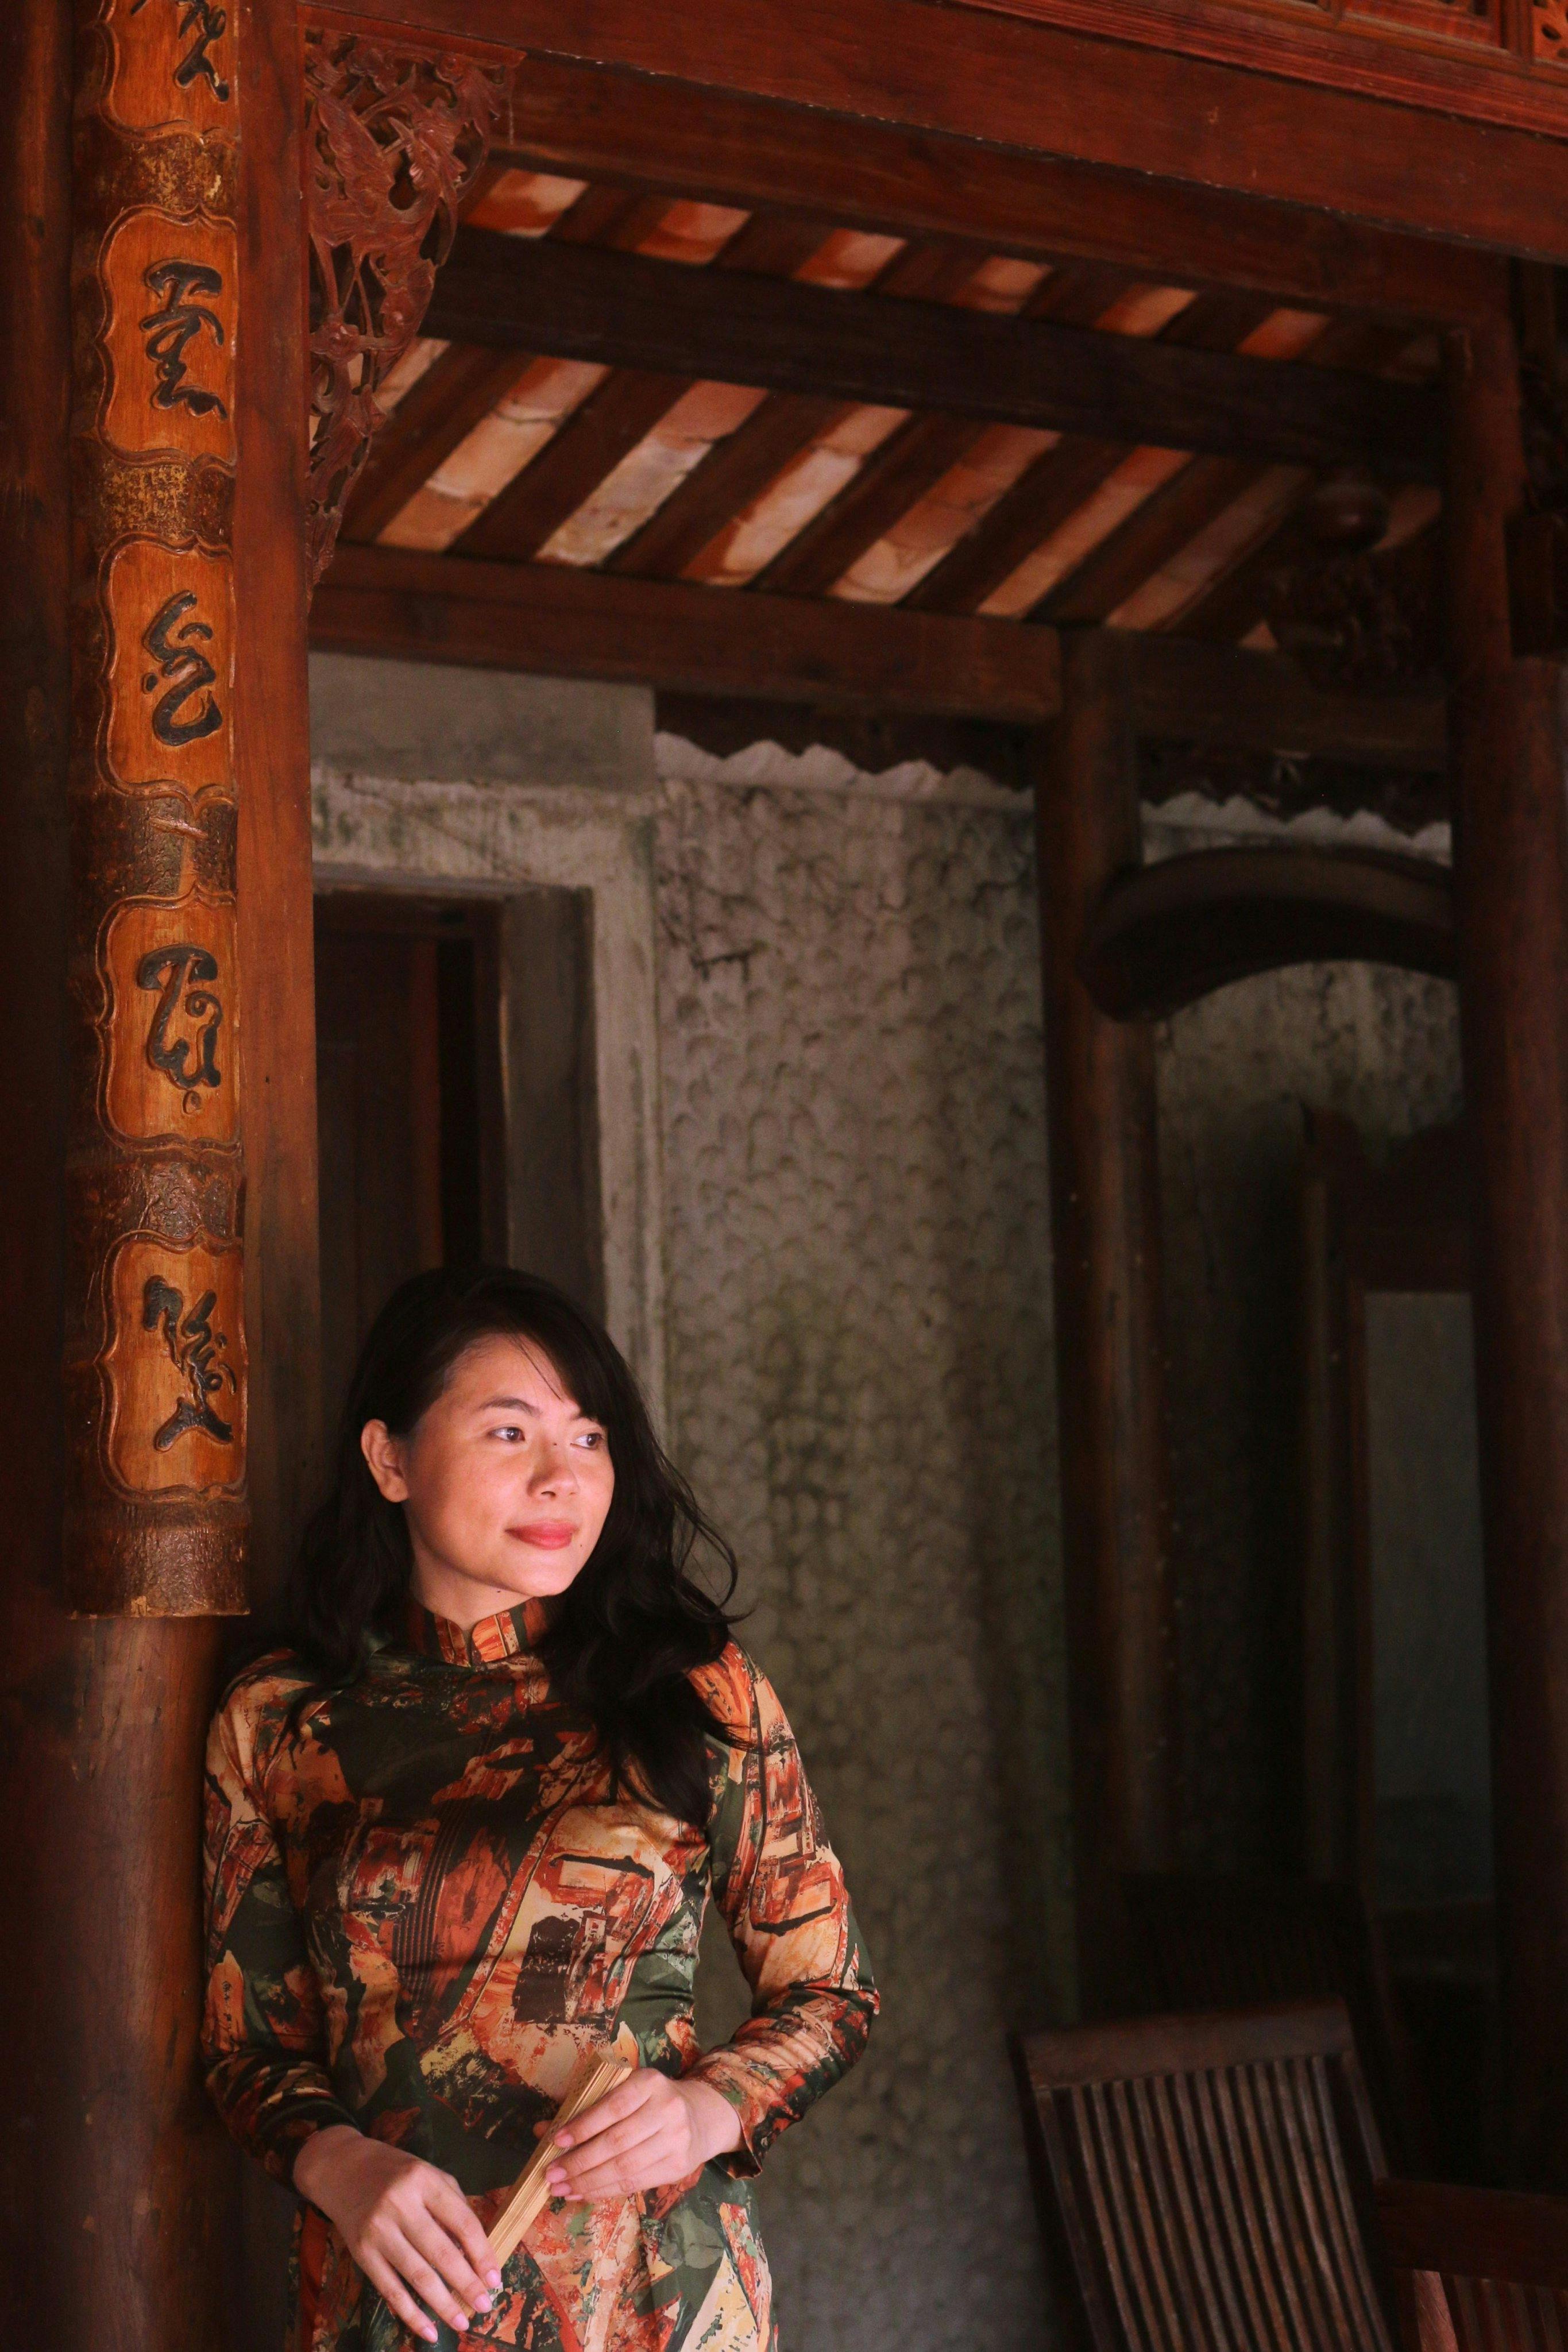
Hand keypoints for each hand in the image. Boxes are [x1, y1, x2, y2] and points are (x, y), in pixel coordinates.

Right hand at [293, 2124, 502, 2345]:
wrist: (342, 2168)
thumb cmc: (396, 2173)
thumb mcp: (429, 2175)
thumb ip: (453, 2206)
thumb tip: (477, 2252)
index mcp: (425, 2180)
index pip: (462, 2222)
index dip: (482, 2254)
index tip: (495, 2279)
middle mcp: (401, 2205)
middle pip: (441, 2252)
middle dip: (467, 2284)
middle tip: (485, 2306)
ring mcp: (379, 2231)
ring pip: (417, 2276)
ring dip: (443, 2304)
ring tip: (462, 2323)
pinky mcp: (361, 2253)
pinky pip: (390, 2290)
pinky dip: (410, 2314)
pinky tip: (428, 2330)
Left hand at [542, 2073, 742, 2201]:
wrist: (700, 2117)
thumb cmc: (649, 2102)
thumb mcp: (623, 2091)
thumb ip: (584, 2107)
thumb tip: (542, 2130)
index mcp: (650, 2082)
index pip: (613, 2106)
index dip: (584, 2125)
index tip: (557, 2141)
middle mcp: (667, 2109)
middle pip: (616, 2142)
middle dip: (579, 2162)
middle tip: (551, 2174)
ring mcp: (675, 2141)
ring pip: (624, 2168)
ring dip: (588, 2182)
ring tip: (561, 2188)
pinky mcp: (677, 2168)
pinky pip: (634, 2184)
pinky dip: (604, 2191)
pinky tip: (583, 2193)